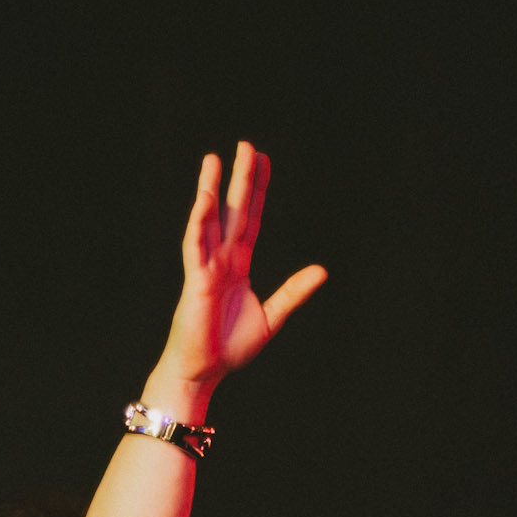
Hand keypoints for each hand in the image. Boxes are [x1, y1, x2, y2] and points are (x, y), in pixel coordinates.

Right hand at [148, 141, 326, 410]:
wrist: (203, 372)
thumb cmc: (229, 349)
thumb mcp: (271, 317)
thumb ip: (293, 292)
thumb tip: (321, 270)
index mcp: (238, 266)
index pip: (252, 219)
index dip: (259, 190)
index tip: (263, 161)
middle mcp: (221, 260)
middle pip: (233, 211)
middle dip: (240, 179)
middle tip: (246, 145)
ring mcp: (206, 267)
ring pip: (209, 220)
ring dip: (211, 190)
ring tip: (213, 160)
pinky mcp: (195, 281)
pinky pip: (195, 246)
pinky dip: (199, 222)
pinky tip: (204, 199)